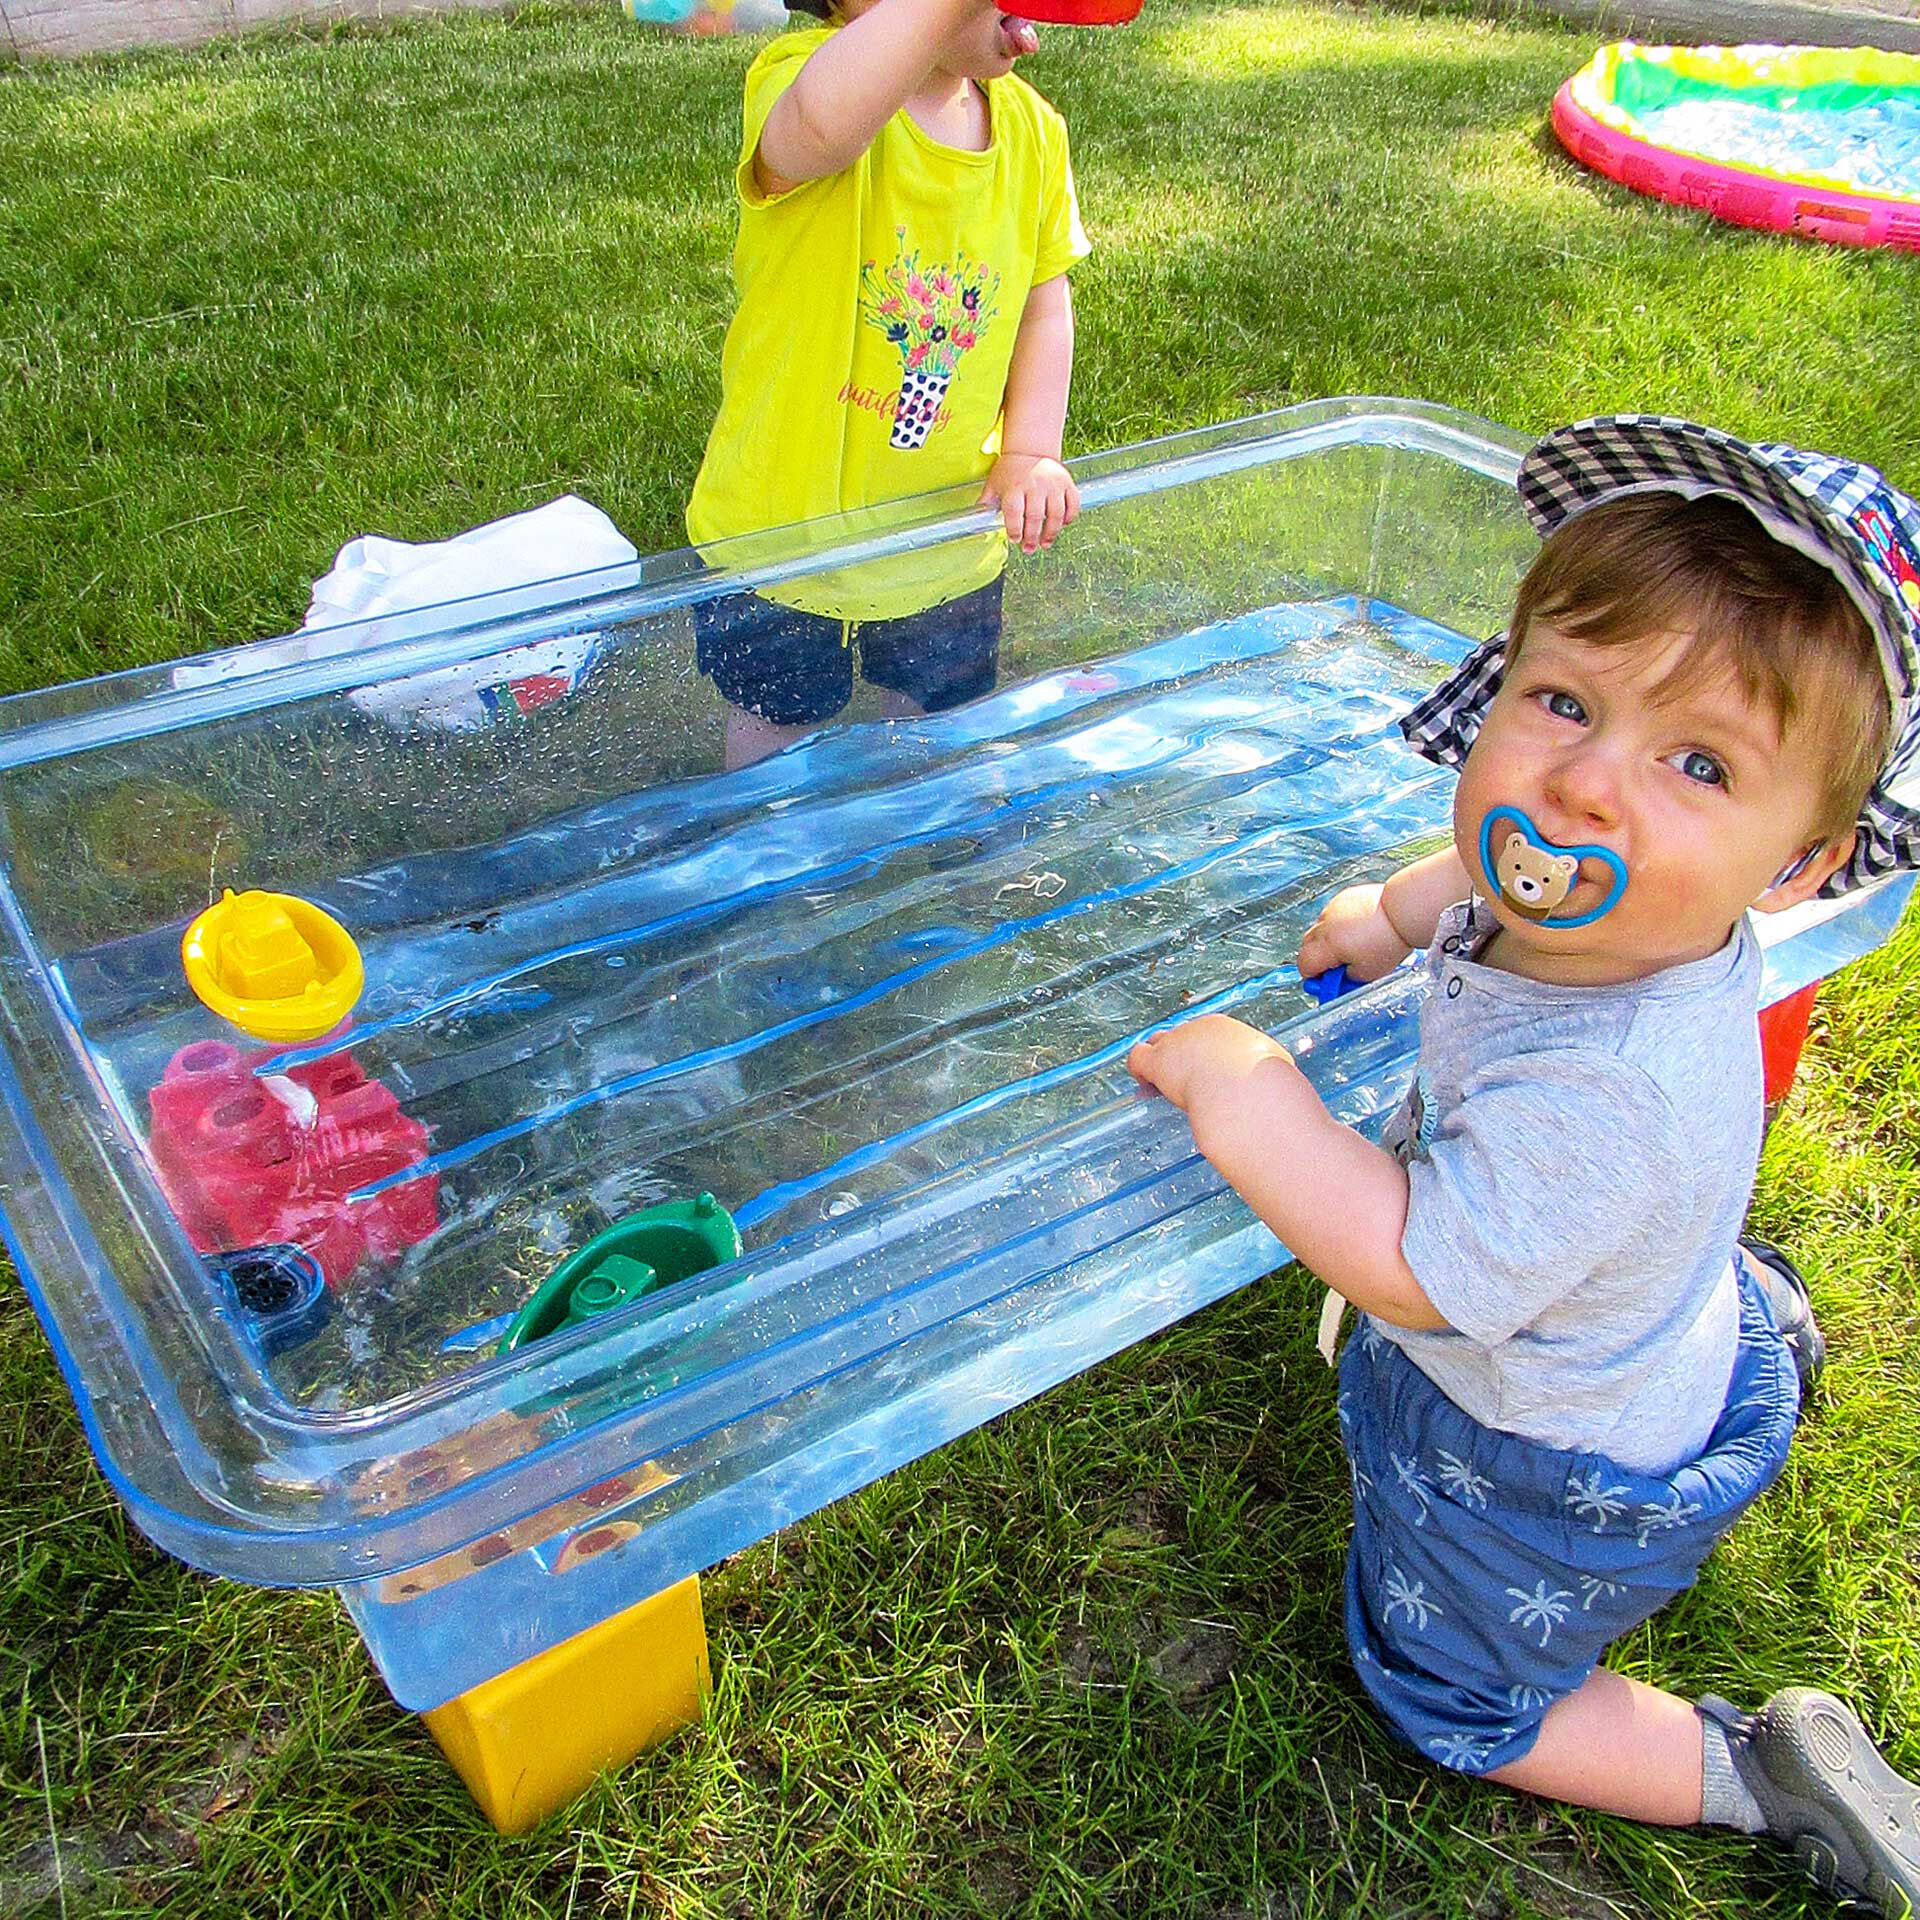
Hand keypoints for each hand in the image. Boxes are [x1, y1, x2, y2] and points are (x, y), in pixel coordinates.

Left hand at [980, 453, 1077, 554]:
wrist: (1029, 450)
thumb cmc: (1010, 471)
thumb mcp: (994, 484)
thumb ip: (986, 502)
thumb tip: (975, 520)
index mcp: (1014, 487)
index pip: (1014, 511)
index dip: (1014, 528)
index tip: (1015, 539)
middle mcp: (1035, 485)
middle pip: (1035, 516)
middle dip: (1032, 537)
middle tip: (1029, 549)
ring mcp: (1053, 484)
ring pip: (1055, 514)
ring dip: (1051, 532)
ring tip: (1045, 544)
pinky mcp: (1067, 483)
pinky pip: (1073, 504)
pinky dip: (1069, 518)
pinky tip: (1062, 525)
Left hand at [1127, 1013, 1299, 1115]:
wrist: (1248, 1095)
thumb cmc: (1266, 1087)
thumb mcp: (1273, 1071)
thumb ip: (1263, 1073)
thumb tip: (1279, 1090)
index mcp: (1226, 1029)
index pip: (1203, 1037)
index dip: (1199, 1057)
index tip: (1201, 1074)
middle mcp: (1198, 1029)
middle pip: (1179, 1039)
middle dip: (1178, 1059)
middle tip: (1179, 1083)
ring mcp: (1176, 1042)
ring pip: (1157, 1044)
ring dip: (1157, 1064)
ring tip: (1155, 1086)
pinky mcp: (1158, 1061)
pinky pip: (1138, 1059)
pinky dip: (1138, 1071)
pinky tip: (1143, 1085)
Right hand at [1297, 883, 1412, 985]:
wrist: (1404, 911)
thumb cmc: (1390, 941)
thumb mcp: (1367, 974)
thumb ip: (1346, 979)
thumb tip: (1337, 981)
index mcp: (1327, 945)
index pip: (1305, 965)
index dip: (1313, 977)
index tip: (1325, 983)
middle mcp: (1325, 924)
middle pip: (1307, 946)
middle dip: (1318, 958)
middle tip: (1337, 968)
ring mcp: (1333, 908)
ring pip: (1320, 929)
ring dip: (1329, 940)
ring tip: (1353, 946)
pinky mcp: (1344, 897)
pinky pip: (1333, 915)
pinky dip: (1340, 925)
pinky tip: (1359, 930)